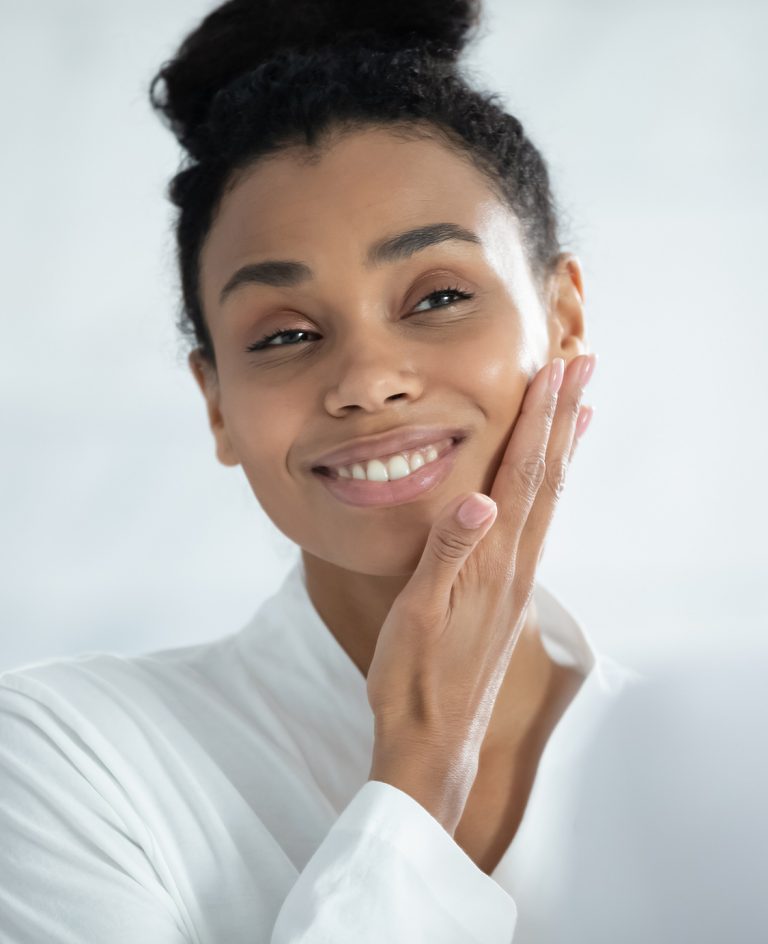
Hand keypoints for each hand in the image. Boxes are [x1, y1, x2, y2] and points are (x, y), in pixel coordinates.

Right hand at [366, 353, 595, 832]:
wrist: (432, 740)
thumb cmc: (413, 678)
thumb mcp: (415, 615)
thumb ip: (447, 554)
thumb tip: (479, 500)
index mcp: (491, 563)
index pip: (519, 476)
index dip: (538, 422)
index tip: (555, 373)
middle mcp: (514, 567)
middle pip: (546, 478)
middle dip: (564, 419)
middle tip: (583, 366)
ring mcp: (515, 582)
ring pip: (547, 501)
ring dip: (563, 449)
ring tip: (580, 411)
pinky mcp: (508, 597)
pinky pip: (537, 526)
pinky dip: (548, 490)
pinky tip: (545, 484)